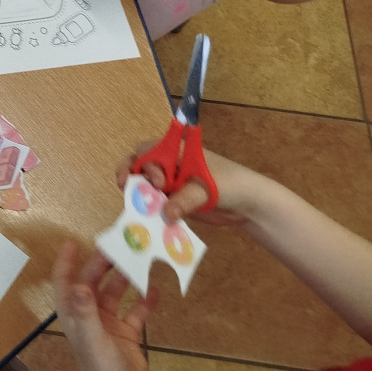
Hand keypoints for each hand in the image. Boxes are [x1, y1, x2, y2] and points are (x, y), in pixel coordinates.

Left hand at [52, 241, 155, 370]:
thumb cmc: (102, 368)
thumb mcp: (92, 337)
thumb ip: (85, 311)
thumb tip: (79, 285)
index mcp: (73, 315)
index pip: (64, 283)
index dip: (66, 263)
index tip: (72, 243)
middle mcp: (88, 316)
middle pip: (92, 283)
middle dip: (102, 266)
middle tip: (117, 248)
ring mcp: (108, 325)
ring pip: (115, 295)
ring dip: (124, 280)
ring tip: (137, 263)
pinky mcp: (126, 334)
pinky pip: (135, 313)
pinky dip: (144, 301)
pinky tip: (155, 290)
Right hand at [119, 143, 258, 225]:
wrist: (246, 203)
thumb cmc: (229, 184)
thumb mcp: (206, 189)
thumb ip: (185, 200)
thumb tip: (165, 214)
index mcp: (175, 152)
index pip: (148, 150)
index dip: (145, 163)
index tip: (158, 182)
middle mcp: (167, 165)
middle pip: (139, 164)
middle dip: (130, 174)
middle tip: (125, 186)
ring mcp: (168, 183)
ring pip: (143, 184)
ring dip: (137, 194)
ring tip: (134, 206)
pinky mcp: (172, 201)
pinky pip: (154, 203)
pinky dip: (148, 210)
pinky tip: (145, 220)